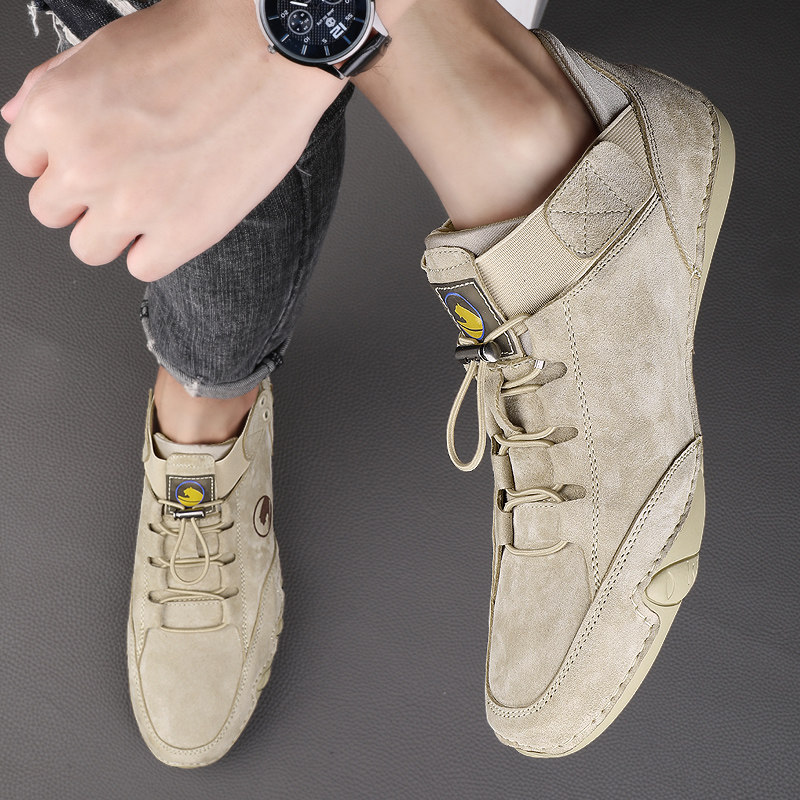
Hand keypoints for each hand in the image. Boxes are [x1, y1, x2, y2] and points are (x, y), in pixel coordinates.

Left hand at [2, 0, 343, 280]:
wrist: (268, 53)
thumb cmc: (199, 41)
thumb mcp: (104, 47)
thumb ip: (52, 88)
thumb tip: (19, 121)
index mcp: (56, 111)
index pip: (25, 165)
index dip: (60, 162)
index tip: (87, 161)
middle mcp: (84, 162)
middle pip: (52, 213)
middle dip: (83, 199)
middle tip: (123, 182)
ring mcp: (131, 204)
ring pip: (90, 248)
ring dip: (114, 231)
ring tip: (151, 205)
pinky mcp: (181, 233)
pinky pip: (142, 267)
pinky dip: (156, 249)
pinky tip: (178, 219)